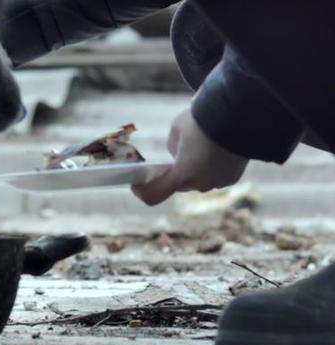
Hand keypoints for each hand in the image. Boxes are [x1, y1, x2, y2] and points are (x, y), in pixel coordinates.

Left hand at [131, 109, 248, 205]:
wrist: (242, 116)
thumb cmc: (204, 120)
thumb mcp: (177, 129)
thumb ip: (173, 147)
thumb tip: (179, 155)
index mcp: (181, 175)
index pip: (154, 194)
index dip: (142, 191)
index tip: (136, 184)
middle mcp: (199, 184)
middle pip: (178, 184)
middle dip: (172, 175)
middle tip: (170, 160)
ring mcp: (218, 182)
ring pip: (198, 181)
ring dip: (193, 171)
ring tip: (196, 151)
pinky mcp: (232, 178)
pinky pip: (214, 176)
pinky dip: (210, 168)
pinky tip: (213, 151)